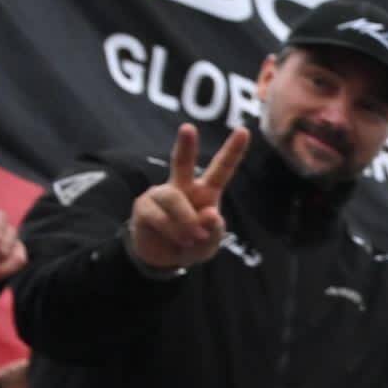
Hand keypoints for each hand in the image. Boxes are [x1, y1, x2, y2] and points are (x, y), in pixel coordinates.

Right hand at [126, 124, 248, 273]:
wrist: (164, 259)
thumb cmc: (192, 243)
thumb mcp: (210, 243)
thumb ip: (214, 231)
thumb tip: (210, 213)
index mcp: (206, 191)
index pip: (221, 169)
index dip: (233, 151)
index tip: (244, 131)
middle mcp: (182, 186)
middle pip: (182, 162)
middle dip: (185, 145)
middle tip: (187, 128)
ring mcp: (161, 194)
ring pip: (174, 199)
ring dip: (186, 222)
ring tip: (191, 237)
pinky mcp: (144, 206)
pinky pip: (160, 216)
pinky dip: (173, 231)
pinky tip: (178, 239)